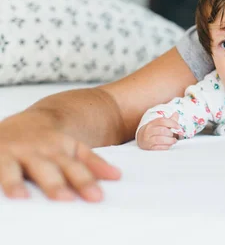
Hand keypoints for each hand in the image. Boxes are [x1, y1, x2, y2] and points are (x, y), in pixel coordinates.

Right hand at [0, 122, 120, 201]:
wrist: (24, 121)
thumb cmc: (50, 142)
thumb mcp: (72, 148)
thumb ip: (92, 163)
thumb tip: (116, 176)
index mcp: (62, 148)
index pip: (76, 166)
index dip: (86, 181)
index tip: (97, 197)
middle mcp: (39, 150)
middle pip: (51, 168)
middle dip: (57, 184)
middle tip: (67, 200)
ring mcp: (15, 153)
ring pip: (18, 169)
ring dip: (18, 182)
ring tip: (22, 197)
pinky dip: (0, 181)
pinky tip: (6, 195)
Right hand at [136, 113, 180, 149]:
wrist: (140, 138)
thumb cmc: (152, 130)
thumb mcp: (158, 124)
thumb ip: (169, 120)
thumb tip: (176, 114)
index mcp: (152, 123)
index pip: (162, 121)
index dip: (172, 123)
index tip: (178, 127)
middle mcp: (149, 131)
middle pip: (162, 130)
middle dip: (171, 133)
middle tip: (175, 135)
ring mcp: (148, 140)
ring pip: (160, 140)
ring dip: (170, 140)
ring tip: (174, 140)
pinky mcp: (149, 148)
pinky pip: (159, 148)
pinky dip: (166, 146)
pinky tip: (169, 145)